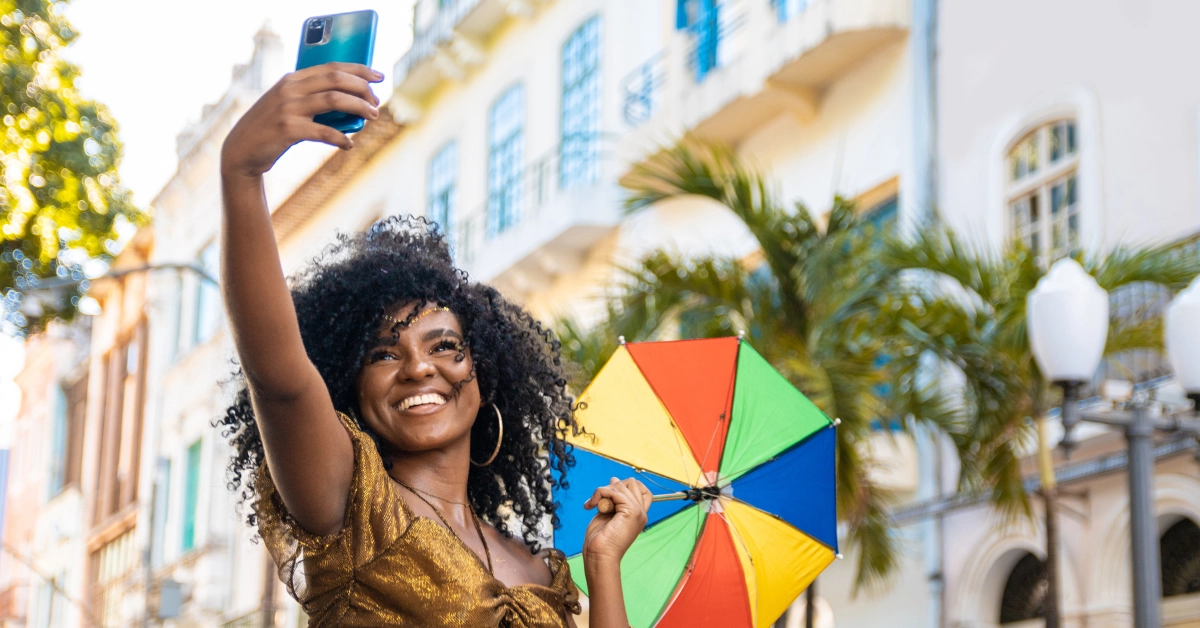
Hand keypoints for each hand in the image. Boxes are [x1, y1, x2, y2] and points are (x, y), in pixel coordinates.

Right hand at [221, 62, 382, 177]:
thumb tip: (350, 103)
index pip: (331, 67)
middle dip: (362, 89)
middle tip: (376, 103)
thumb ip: (311, 98)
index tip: (379, 76)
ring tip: (371, 117)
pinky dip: (340, 138)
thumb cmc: (271, 128)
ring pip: (334, 100)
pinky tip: (349, 145)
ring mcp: (288, 108)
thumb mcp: (288, 105)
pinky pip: (323, 131)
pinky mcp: (287, 129)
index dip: (359, 70)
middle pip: (336, 79)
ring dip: (358, 108)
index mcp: (292, 79)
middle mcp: (290, 89)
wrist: (242, 151)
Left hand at [582, 477, 651, 563]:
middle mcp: (641, 512)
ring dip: (604, 491)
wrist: (600, 556)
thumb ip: (613, 499)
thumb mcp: (608, 514)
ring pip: (621, 484)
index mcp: (638, 514)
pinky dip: (599, 493)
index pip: (643, 489)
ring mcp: (638, 512)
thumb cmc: (601, 540)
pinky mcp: (631, 511)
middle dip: (613, 487)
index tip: (610, 496)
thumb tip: (614, 478)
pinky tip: (591, 506)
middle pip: (632, 483)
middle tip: (600, 501)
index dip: (626, 486)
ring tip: (596, 505)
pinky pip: (614, 491)